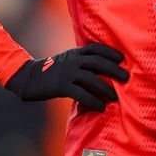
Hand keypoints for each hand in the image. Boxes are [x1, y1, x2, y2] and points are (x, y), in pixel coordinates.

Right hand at [5, 43, 129, 110]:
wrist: (29, 78)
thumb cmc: (52, 70)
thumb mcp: (67, 60)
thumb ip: (82, 61)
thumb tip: (103, 68)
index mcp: (75, 52)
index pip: (95, 48)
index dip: (110, 52)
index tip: (122, 58)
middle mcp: (73, 60)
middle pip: (98, 62)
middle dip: (114, 69)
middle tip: (126, 78)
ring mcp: (67, 73)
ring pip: (91, 79)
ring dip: (106, 88)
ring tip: (115, 97)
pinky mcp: (61, 86)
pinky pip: (81, 94)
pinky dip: (93, 101)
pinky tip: (101, 107)